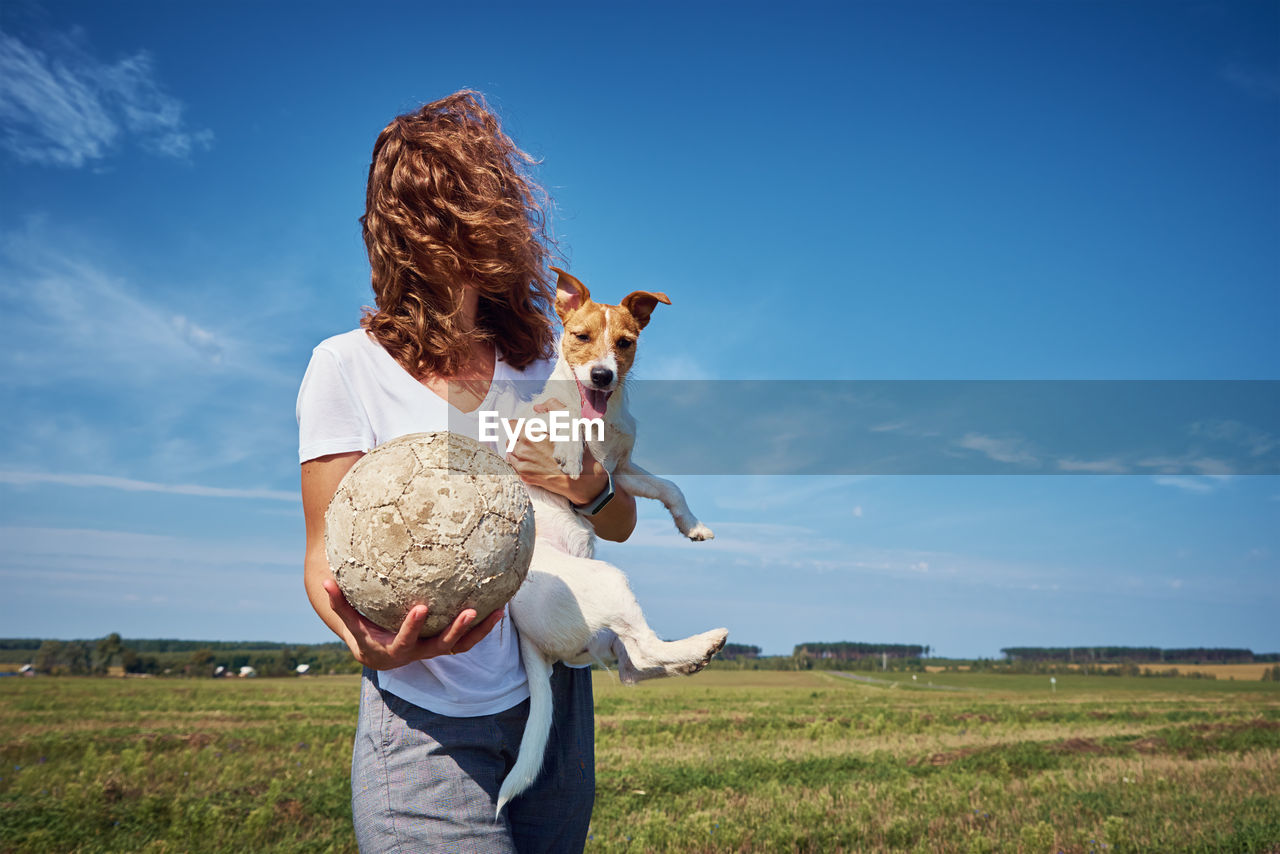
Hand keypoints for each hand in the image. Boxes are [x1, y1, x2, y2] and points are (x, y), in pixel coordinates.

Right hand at [322, 579, 504, 669]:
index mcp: (392, 650)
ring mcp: (432, 651)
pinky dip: (483, 627)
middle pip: (440, 647)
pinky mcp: (445, 646)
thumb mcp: (349, 618)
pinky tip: (499, 607)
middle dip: (455, 631)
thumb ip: (339, 602)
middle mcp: (416, 654)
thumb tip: (325, 579)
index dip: (413, 628)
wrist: (376, 651)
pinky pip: (468, 640)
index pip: (404, 641)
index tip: (421, 608)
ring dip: (478, 631)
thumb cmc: (361, 628)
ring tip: (496, 610)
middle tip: (470, 611)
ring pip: (459, 647)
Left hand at [506, 398, 607, 504]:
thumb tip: (537, 407)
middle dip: (518, 437)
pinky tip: (531, 460)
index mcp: (530, 434)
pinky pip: (513, 465)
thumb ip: (553, 407)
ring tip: (531, 450)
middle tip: (531, 439)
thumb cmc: (575, 451)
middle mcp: (522, 450)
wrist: (581, 479)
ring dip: (517, 449)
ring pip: (510, 452)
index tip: (527, 427)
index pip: (511, 425)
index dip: (519, 424)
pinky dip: (518, 461)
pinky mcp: (525, 477)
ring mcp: (522, 465)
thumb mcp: (570, 422)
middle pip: (510, 438)